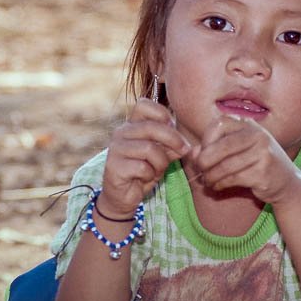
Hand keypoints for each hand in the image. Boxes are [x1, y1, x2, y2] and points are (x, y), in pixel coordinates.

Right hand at [100, 98, 190, 216]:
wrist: (123, 196)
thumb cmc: (144, 171)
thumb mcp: (162, 155)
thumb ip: (172, 146)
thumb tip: (187, 145)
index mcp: (131, 125)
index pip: (143, 104)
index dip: (162, 113)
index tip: (172, 126)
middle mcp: (121, 133)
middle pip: (151, 127)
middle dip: (173, 139)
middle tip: (185, 150)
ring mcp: (116, 149)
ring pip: (149, 149)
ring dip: (161, 162)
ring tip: (157, 170)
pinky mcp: (114, 167)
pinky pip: (142, 167)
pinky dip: (150, 175)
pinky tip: (144, 179)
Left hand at [192, 115, 300, 204]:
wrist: (286, 182)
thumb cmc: (256, 163)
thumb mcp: (237, 150)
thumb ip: (214, 148)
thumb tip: (193, 153)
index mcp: (249, 124)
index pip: (219, 125)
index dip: (206, 140)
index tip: (203, 154)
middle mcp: (257, 135)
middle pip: (221, 146)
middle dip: (205, 162)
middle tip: (201, 171)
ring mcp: (263, 153)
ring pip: (225, 166)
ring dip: (211, 177)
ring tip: (207, 182)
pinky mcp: (264, 172)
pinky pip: (233, 178)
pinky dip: (220, 184)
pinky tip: (217, 187)